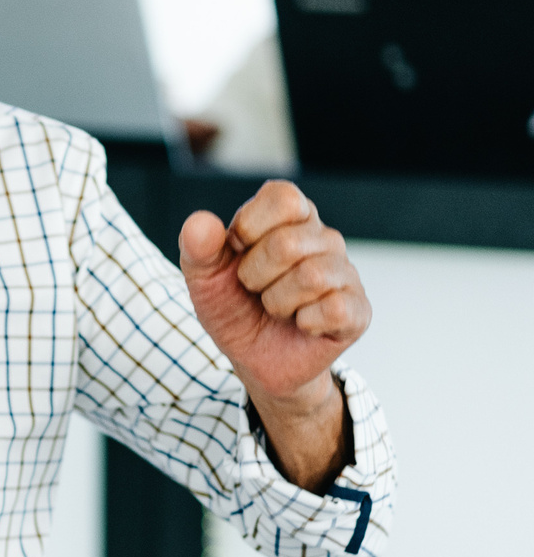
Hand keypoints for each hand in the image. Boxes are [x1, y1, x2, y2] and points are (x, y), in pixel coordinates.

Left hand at [178, 180, 367, 485]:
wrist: (254, 359)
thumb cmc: (234, 307)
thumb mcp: (204, 278)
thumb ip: (198, 248)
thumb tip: (201, 221)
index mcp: (290, 217)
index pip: (284, 196)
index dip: (250, 229)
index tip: (238, 253)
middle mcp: (324, 238)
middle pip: (289, 243)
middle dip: (255, 276)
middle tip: (255, 290)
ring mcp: (345, 273)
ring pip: (312, 277)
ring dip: (277, 303)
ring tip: (277, 308)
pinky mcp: (358, 310)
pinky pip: (334, 309)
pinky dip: (304, 323)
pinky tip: (302, 324)